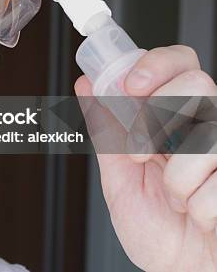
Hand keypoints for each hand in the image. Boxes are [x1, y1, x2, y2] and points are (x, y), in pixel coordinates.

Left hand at [74, 45, 216, 271]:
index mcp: (178, 119)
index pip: (180, 62)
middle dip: (156, 118)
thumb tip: (87, 84)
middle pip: (198, 83)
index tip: (130, 86)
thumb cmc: (157, 229)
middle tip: (140, 152)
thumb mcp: (119, 176)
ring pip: (207, 134)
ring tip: (174, 198)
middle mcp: (210, 128)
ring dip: (175, 177)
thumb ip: (106, 129)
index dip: (157, 64)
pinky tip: (199, 216)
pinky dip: (198, 207)